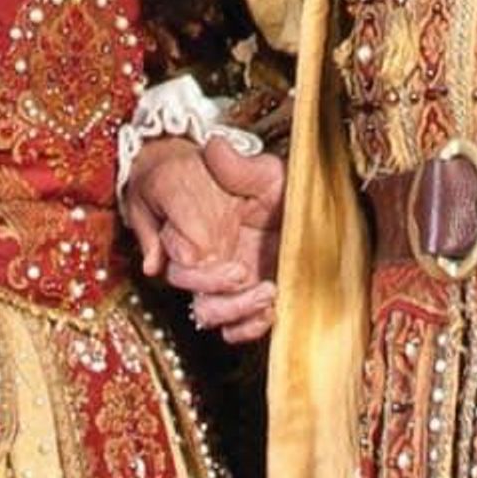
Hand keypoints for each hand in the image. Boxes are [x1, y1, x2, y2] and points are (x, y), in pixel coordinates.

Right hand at [124, 134, 283, 343]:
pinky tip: (269, 312)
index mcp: (201, 228)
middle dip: (211, 286)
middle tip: (241, 274)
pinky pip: (235, 330)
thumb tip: (214, 147)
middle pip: (187, 287)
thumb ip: (236, 163)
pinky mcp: (251, 301)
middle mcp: (209, 258)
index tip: (208, 255)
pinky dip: (247, 328)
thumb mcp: (261, 170)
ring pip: (208, 313)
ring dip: (232, 310)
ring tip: (267, 293)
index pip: (176, 251)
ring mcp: (228, 283)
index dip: (184, 256)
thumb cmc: (274, 186)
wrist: (300, 207)